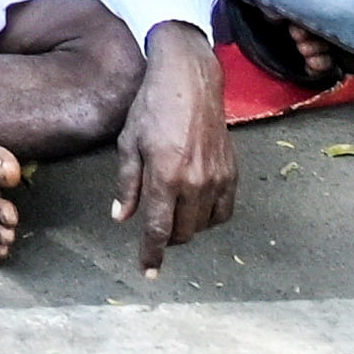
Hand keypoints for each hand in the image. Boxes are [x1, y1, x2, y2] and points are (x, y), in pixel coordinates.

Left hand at [114, 24, 237, 273]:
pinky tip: (196, 207)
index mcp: (165, 176)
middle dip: (168, 239)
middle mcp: (195, 183)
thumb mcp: (128, 142)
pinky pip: (224, 211)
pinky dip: (209, 217)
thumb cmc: (152, 107)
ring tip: (174, 214)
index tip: (148, 272)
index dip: (152, 254)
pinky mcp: (233, 172)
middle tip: (156, 231)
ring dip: (188, 228)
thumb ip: (127, 184)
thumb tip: (121, 217)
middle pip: (183, 232)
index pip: (158, 229)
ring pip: (204, 225)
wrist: (191, 81)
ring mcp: (218, 179)